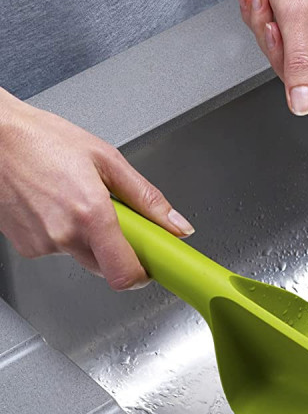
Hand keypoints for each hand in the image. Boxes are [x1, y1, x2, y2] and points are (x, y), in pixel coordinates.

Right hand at [0, 91, 193, 289]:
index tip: (153, 263)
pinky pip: (59, 250)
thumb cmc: (43, 140)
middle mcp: (63, 236)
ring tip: (81, 200)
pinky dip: (67, 234)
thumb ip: (146, 198)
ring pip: (83, 258)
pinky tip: (59, 205)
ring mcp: (40, 245)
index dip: (143, 274)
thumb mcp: (108, 159)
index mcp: (90, 214)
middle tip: (119, 218)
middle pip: (107, 268)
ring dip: (92, 239)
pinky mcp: (24, 247)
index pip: (124, 274)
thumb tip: (176, 225)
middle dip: (120, 249)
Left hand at [236, 0, 307, 120]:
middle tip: (276, 26)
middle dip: (283, 56)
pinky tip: (268, 3)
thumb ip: (300, 63)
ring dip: (272, 36)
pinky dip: (272, 26)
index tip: (300, 91)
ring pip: (296, 63)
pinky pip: (290, 45)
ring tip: (269, 5)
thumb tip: (303, 102)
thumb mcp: (296, 15)